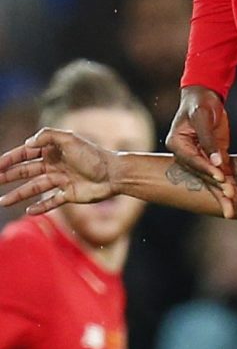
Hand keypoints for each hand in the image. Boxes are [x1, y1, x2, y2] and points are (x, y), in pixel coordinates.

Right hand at [0, 129, 114, 213]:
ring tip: (2, 202)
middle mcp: (56, 165)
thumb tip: (27, 144)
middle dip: (9, 176)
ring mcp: (62, 180)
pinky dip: (40, 207)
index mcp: (55, 151)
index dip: (10, 159)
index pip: (27, 154)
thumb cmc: (93, 155)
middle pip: (26, 171)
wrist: (114, 174)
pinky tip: (28, 212)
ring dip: (18, 194)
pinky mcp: (69, 194)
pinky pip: (51, 202)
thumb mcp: (70, 139)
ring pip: (35, 188)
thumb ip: (48, 136)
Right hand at [165, 86, 236, 215]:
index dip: (206, 169)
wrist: (205, 95)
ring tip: (231, 209)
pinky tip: (234, 197)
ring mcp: (201, 157)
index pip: (193, 161)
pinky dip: (228, 184)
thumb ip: (209, 140)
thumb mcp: (202, 116)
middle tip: (228, 202)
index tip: (220, 177)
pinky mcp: (214, 156)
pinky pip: (221, 172)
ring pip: (212, 178)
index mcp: (177, 144)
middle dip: (216, 189)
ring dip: (222, 192)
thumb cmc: (200, 103)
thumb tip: (217, 161)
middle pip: (202, 175)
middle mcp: (187, 155)